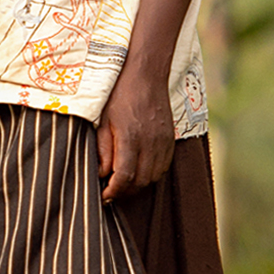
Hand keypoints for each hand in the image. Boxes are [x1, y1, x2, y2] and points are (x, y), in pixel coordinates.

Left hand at [97, 67, 174, 201]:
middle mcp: (151, 143)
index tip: (103, 196)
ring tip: (122, 183)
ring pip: (154, 177)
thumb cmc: (119, 97)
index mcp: (131, 138)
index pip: (124, 176)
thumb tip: (102, 174)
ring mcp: (163, 142)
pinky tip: (138, 171)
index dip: (113, 191)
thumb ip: (103, 149)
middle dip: (124, 192)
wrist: (146, 77)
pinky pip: (163, 167)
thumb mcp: (104, 121)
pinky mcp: (170, 140)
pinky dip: (150, 175)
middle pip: (141, 181)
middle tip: (110, 192)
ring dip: (138, 185)